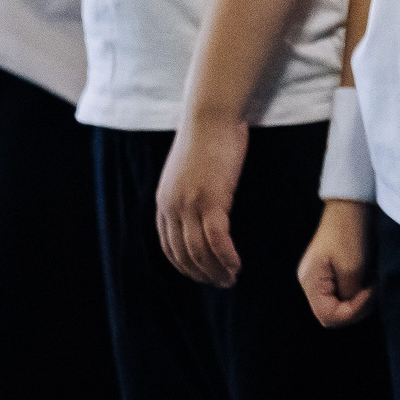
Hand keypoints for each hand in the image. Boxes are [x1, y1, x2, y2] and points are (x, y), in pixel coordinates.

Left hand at [156, 114, 248, 286]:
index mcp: (164, 202)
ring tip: (231, 278)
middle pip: (184, 254)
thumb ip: (189, 192)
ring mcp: (189, 205)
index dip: (185, 266)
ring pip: (199, 251)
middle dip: (202, 274)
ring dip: (216, 270)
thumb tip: (202, 208)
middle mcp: (172, 207)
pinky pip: (217, 239)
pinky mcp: (210, 200)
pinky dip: (226, 256)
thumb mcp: (189, 171)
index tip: (202, 275)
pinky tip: (236, 264)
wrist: (211, 116)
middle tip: (221, 283)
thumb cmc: (207, 138)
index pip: (169, 246)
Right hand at [298, 198, 374, 326]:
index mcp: (311, 282)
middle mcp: (310, 281)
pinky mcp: (329, 269)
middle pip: (333, 312)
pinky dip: (357, 288)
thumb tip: (351, 308)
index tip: (370, 293)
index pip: (328, 317)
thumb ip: (350, 294)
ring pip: (339, 301)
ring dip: (359, 296)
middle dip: (357, 305)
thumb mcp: (353, 267)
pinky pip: (342, 290)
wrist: (351, 205)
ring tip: (373, 279)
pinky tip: (368, 276)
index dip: (353, 311)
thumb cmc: (350, 233)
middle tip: (375, 287)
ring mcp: (319, 275)